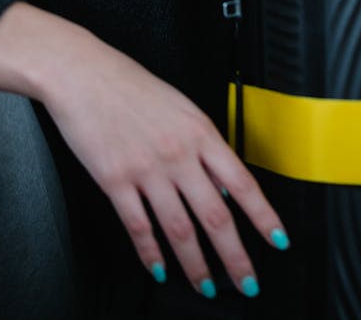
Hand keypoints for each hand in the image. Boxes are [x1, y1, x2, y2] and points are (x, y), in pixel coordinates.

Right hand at [0, 3, 286, 299]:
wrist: (84, 74)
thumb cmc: (130, 84)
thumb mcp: (180, 106)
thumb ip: (203, 145)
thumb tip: (222, 184)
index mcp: (199, 131)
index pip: (242, 183)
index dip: (263, 216)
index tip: (277, 240)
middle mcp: (178, 153)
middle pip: (215, 215)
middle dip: (235, 256)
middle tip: (247, 281)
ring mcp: (146, 169)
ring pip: (180, 228)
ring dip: (196, 264)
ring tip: (206, 286)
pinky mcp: (115, 181)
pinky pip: (139, 226)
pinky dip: (151, 252)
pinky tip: (160, 268)